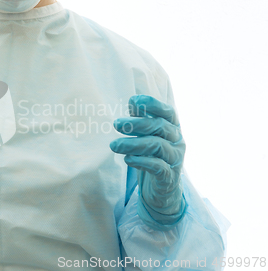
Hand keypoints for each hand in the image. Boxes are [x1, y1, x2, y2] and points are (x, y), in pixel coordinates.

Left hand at [110, 95, 186, 228]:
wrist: (163, 190)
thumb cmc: (153, 157)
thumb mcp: (148, 137)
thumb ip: (142, 120)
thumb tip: (133, 102)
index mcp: (173, 128)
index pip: (167, 111)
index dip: (152, 104)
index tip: (133, 101)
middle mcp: (177, 141)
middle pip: (160, 127)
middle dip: (137, 124)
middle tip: (116, 124)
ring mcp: (175, 159)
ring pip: (157, 146)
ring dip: (133, 143)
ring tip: (114, 145)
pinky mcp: (169, 176)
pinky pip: (157, 167)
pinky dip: (141, 161)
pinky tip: (127, 159)